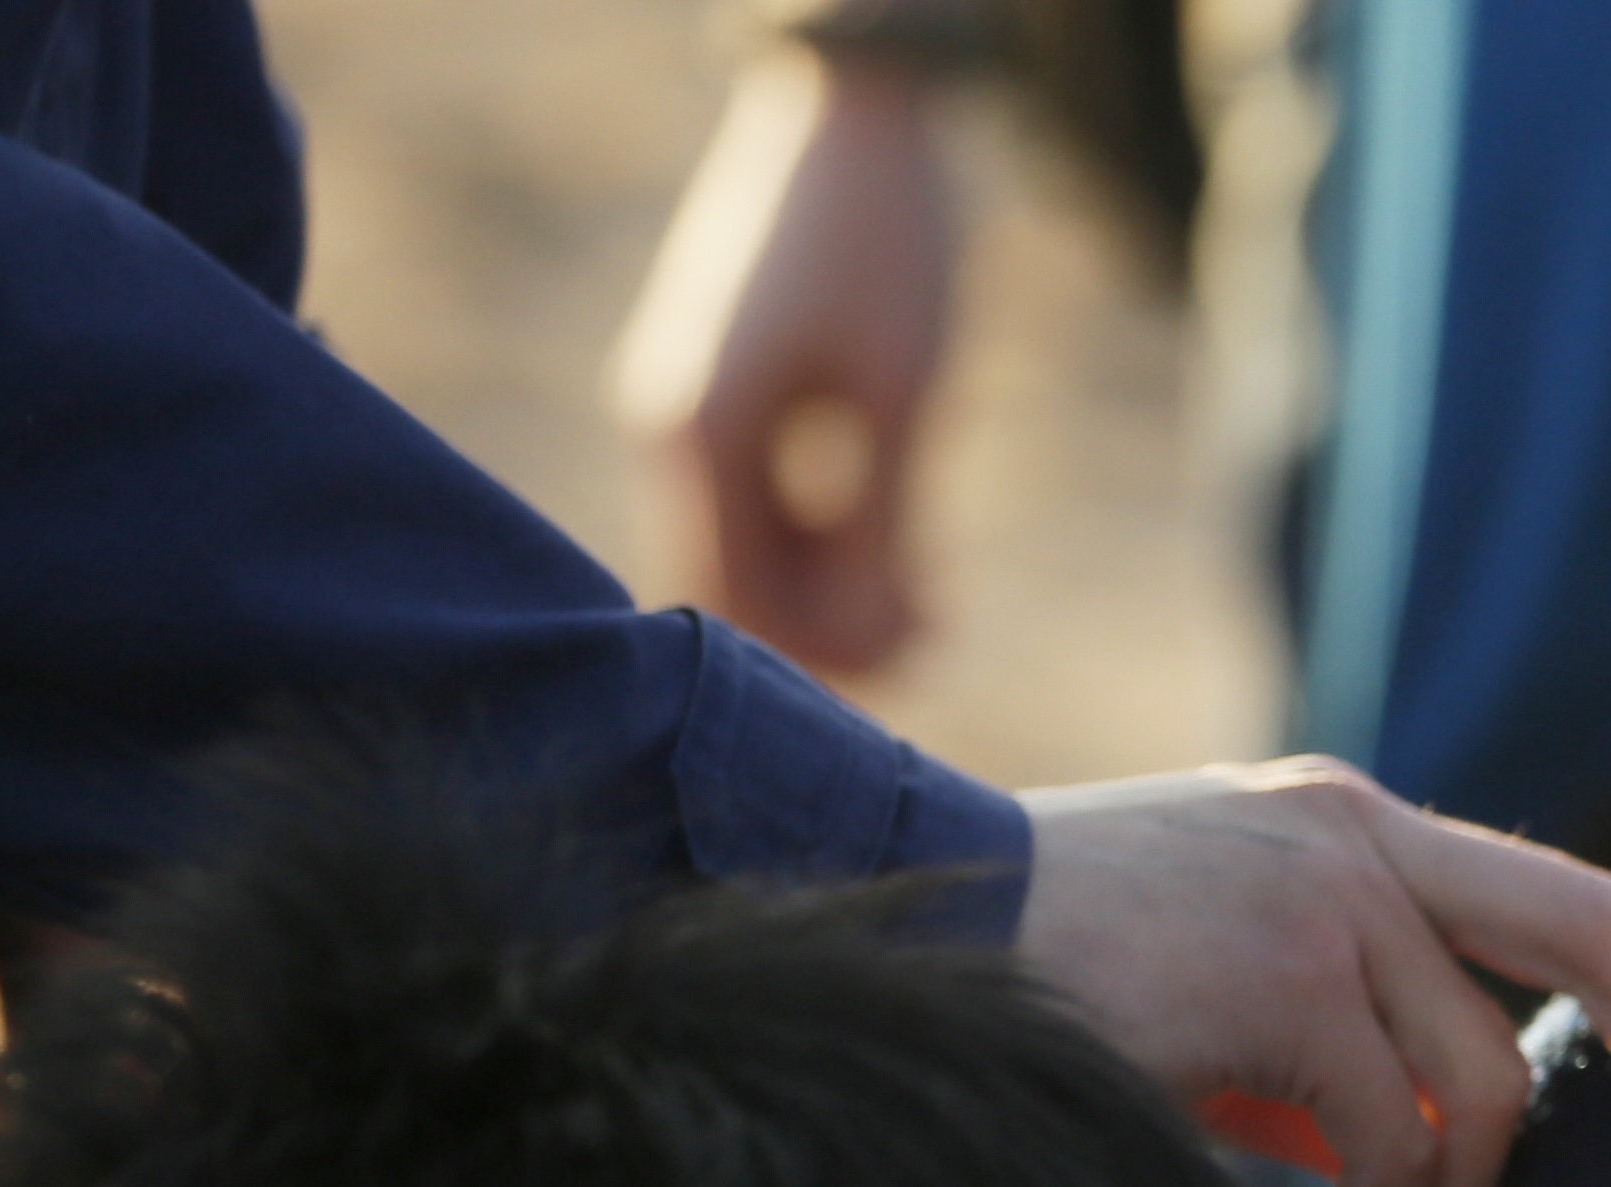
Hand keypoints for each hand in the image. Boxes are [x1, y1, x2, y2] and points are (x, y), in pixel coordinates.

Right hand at [613, 48, 951, 674]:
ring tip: (936, 597)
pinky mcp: (716, 390)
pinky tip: (900, 544)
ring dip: (833, 588)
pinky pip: (756, 500)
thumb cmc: (889, 243)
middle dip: (835, 628)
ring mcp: (684, 407)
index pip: (742, 606)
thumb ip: (877, 530)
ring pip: (749, 550)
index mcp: (700, 435)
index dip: (829, 653)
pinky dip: (820, 535)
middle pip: (738, 590)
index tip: (926, 651)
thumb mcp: (903, 398)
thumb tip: (867, 645)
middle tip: (941, 630)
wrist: (856, 109)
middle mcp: (669, 428)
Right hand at [1014, 765, 1610, 1186]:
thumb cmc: (1049, 995)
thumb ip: (1345, 1022)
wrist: (883, 941)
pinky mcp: (1270, 969)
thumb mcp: (1226, 984)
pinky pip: (1386, 1126)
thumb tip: (1454, 1126)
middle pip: (1589, 934)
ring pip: (1478, 1074)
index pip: (1565, 893)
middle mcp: (1355, 834)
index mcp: (1354, 828)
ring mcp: (1315, 890)